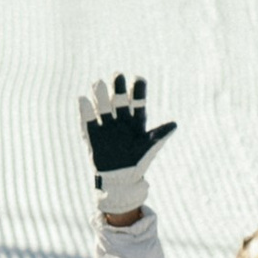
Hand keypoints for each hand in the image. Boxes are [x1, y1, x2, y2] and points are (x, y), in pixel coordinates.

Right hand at [80, 72, 175, 220]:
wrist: (120, 181)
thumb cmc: (138, 163)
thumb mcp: (149, 148)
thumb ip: (159, 135)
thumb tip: (174, 124)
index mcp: (136, 119)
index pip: (138, 99)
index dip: (138, 88)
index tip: (138, 79)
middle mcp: (121, 119)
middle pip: (120, 98)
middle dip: (118, 87)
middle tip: (117, 76)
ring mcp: (106, 125)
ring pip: (103, 106)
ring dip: (101, 95)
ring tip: (98, 83)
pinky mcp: (93, 134)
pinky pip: (87, 120)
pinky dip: (84, 110)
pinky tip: (82, 99)